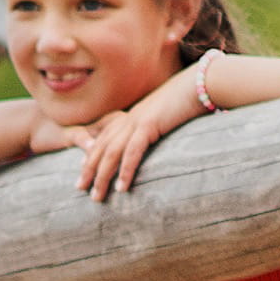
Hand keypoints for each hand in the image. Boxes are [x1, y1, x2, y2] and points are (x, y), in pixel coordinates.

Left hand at [70, 68, 214, 200]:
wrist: (200, 83)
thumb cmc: (189, 99)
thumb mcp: (168, 114)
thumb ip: (158, 126)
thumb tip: (158, 137)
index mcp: (133, 116)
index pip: (105, 137)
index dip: (92, 154)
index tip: (83, 170)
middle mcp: (130, 118)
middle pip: (102, 146)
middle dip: (89, 169)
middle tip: (79, 188)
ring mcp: (138, 121)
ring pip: (112, 152)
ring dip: (103, 176)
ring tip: (97, 197)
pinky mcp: (149, 125)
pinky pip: (133, 152)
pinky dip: (125, 171)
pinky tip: (121, 188)